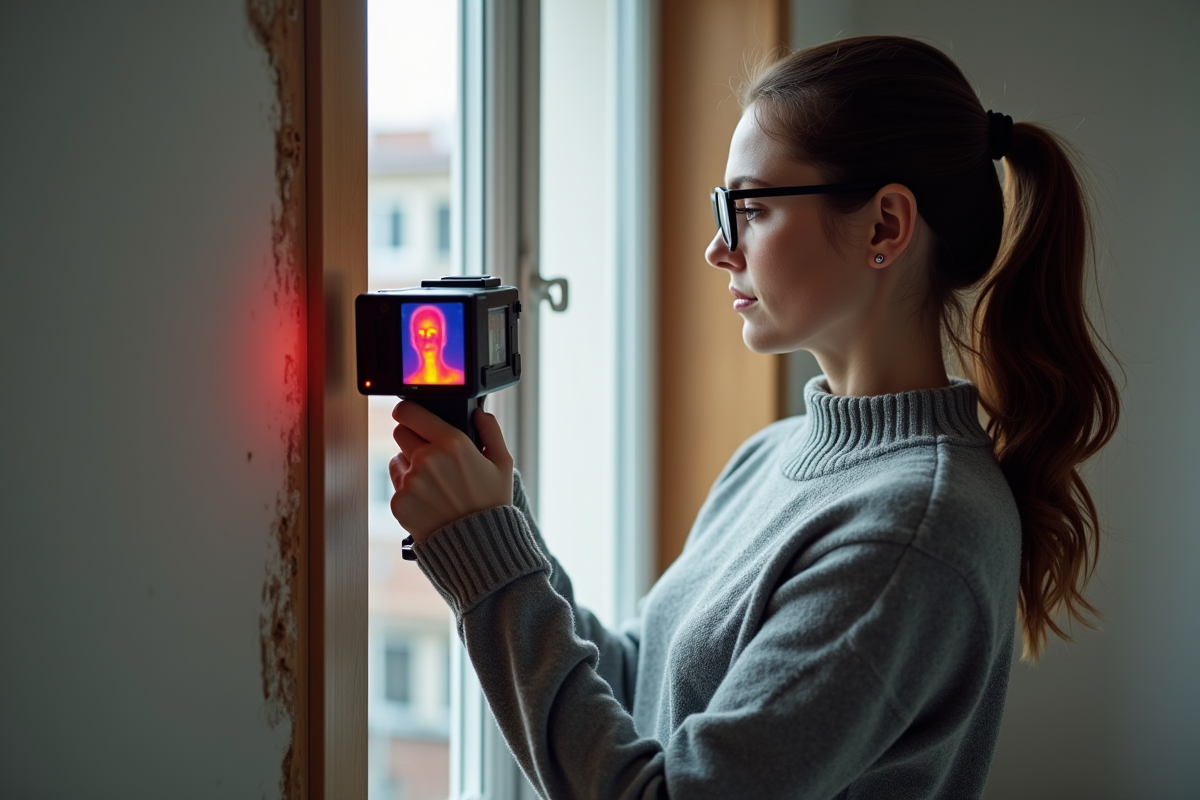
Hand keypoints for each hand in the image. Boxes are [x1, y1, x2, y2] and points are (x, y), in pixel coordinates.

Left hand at [388, 401, 513, 540]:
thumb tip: (479, 412)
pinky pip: (397, 485)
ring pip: (397, 459)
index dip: (408, 410)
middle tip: (430, 453)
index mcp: (451, 443)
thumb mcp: (503, 463)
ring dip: (409, 464)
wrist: (478, 546)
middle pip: (400, 432)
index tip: (410, 414)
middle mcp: (426, 459)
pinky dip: (408, 489)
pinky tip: (429, 499)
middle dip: (413, 438)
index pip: (409, 411)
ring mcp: (410, 482)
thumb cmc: (492, 504)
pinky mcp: (399, 502)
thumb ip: (491, 431)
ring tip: (434, 482)